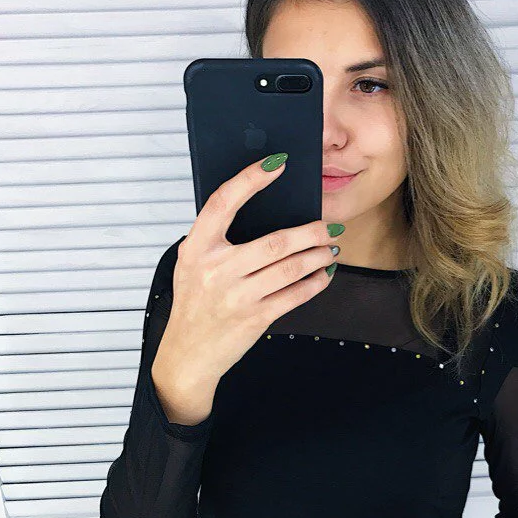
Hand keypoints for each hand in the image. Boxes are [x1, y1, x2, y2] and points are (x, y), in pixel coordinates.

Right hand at [154, 152, 342, 399]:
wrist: (187, 354)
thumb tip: (262, 210)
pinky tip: (324, 274)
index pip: (223, 202)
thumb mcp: (191, 264)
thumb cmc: (194, 303)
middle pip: (275, 242)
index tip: (277, 164)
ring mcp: (236, 296)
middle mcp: (216, 269)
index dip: (250, 179)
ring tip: (330, 249)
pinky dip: (315, 283)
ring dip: (317, 256)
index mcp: (197, 248)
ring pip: (290, 268)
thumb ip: (216, 239)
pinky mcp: (254, 318)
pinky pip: (294, 295)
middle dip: (310, 232)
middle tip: (329, 226)